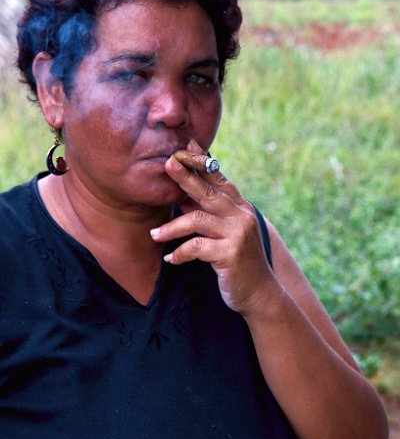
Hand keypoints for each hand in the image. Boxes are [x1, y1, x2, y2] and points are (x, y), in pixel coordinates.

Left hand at [150, 139, 277, 315]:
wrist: (259, 293)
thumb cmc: (237, 261)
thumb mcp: (224, 233)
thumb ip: (207, 213)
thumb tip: (180, 196)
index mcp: (240, 207)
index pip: (220, 178)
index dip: (203, 161)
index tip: (186, 145)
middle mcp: (241, 216)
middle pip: (209, 191)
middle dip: (186, 177)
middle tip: (167, 164)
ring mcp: (238, 234)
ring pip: (197, 219)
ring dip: (171, 228)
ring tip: (154, 235)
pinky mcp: (231, 254)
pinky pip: (197, 247)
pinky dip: (180, 253)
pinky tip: (171, 259)